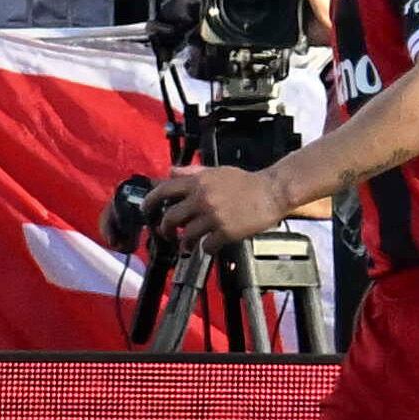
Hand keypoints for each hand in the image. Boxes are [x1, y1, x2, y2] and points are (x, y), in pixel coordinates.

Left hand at [153, 162, 288, 245]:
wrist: (271, 192)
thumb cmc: (246, 182)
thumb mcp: (217, 171)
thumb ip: (192, 171)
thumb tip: (170, 171)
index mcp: (199, 182)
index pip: (164, 190)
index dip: (150, 202)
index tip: (147, 210)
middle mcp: (202, 198)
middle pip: (171, 218)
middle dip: (165, 229)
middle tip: (166, 233)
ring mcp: (213, 216)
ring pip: (187, 235)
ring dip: (185, 242)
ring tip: (187, 244)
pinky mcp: (225, 232)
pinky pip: (207, 246)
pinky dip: (205, 248)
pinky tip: (208, 246)